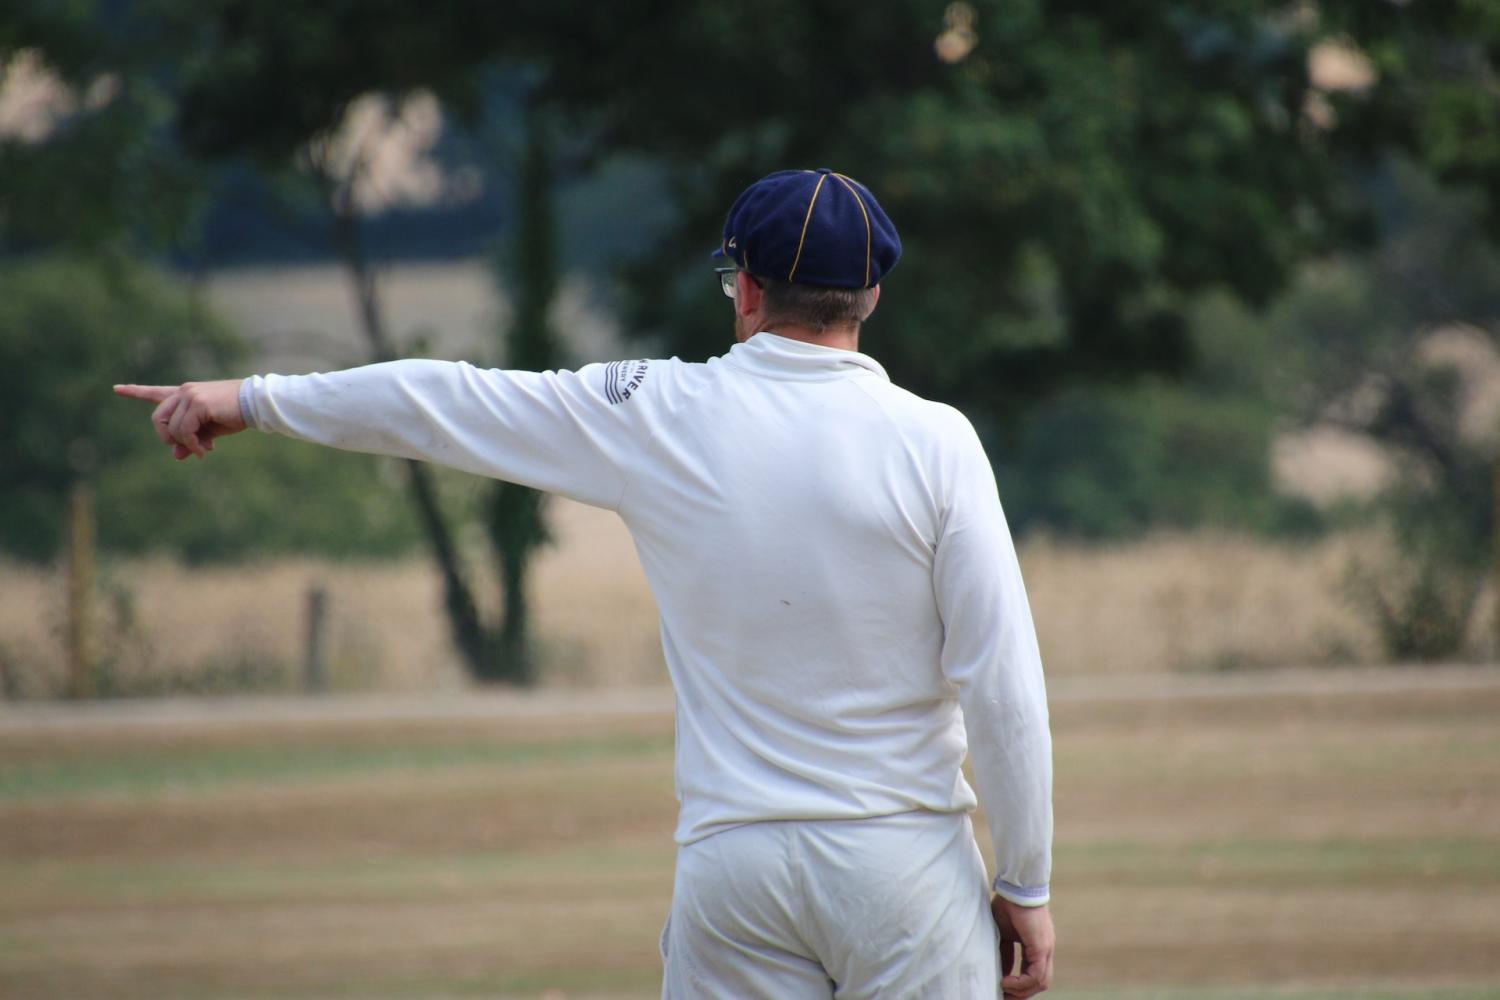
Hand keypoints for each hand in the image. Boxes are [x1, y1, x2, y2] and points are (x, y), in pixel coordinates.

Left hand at [114, 380, 247, 459]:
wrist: (256, 404)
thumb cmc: (236, 415)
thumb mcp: (209, 431)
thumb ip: (191, 440)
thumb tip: (177, 455)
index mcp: (186, 394)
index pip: (155, 392)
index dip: (135, 392)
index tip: (116, 389)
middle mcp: (184, 392)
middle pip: (157, 418)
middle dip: (168, 437)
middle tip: (188, 448)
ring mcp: (189, 395)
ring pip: (172, 428)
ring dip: (187, 444)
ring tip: (206, 449)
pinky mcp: (197, 403)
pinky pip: (184, 430)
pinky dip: (193, 443)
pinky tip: (207, 448)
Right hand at [992, 896, 1053, 997]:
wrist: (1017, 886)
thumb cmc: (1008, 903)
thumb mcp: (1003, 933)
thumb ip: (1005, 952)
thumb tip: (1001, 971)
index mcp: (1038, 946)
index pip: (1034, 973)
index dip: (1020, 985)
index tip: (1003, 988)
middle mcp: (1045, 950)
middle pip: (1041, 982)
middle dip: (1022, 993)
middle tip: (1004, 997)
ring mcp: (1046, 949)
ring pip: (1041, 982)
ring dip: (1021, 990)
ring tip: (1003, 989)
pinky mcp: (1041, 947)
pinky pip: (1036, 975)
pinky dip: (1021, 983)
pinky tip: (1005, 981)